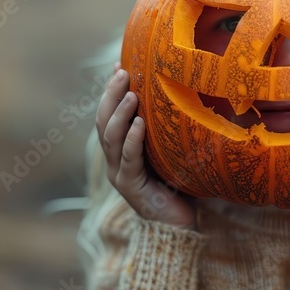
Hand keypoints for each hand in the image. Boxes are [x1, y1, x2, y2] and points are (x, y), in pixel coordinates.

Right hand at [96, 64, 196, 228]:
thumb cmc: (181, 186)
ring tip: (129, 94)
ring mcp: (120, 175)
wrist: (183, 225)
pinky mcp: (131, 189)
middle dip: (110, 96)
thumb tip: (185, 94)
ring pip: (111, 139)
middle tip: (122, 72)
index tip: (119, 64)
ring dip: (119, 114)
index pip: (109, 115)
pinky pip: (128, 160)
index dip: (111, 91)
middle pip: (104, 123)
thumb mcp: (172, 151)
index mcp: (121, 150)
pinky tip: (139, 124)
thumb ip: (168, 129)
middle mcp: (115, 161)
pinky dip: (133, 140)